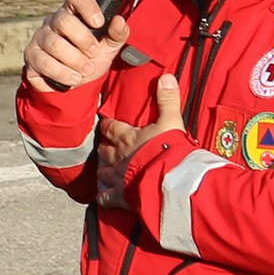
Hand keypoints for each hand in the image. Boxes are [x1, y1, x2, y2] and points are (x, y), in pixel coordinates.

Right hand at [22, 0, 130, 91]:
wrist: (75, 79)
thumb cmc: (91, 56)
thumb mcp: (109, 46)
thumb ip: (117, 34)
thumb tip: (119, 21)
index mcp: (74, 12)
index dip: (87, 6)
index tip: (99, 22)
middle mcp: (53, 21)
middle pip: (63, 21)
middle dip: (83, 40)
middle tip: (94, 53)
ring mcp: (40, 38)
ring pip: (54, 44)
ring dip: (74, 60)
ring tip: (86, 70)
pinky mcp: (32, 56)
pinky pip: (44, 63)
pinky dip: (62, 73)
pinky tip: (73, 78)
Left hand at [95, 74, 183, 208]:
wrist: (171, 181)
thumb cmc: (170, 150)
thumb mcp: (171, 121)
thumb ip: (168, 100)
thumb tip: (166, 76)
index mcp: (127, 137)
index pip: (110, 127)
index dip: (108, 126)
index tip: (107, 125)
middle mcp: (117, 156)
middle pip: (103, 150)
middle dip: (105, 148)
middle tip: (108, 147)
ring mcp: (116, 178)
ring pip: (102, 172)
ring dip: (104, 171)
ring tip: (107, 171)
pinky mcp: (120, 197)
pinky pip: (105, 198)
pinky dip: (104, 197)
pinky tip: (106, 197)